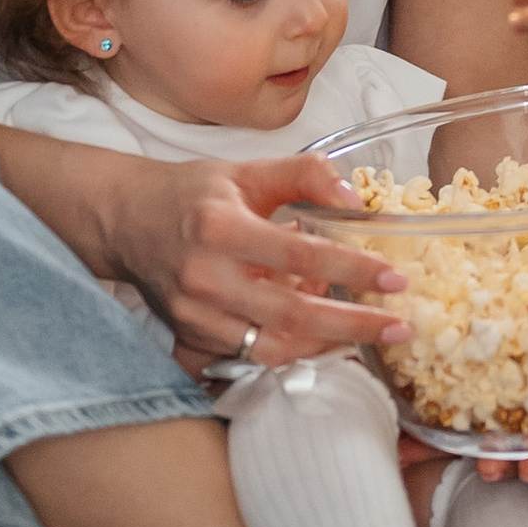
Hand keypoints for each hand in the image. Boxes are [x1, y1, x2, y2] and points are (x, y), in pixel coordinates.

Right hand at [95, 146, 415, 371]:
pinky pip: (251, 356)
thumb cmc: (192, 194)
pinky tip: (316, 331)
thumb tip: (354, 201)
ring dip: (323, 342)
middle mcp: (206, 279)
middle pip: (292, 315)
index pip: (300, 254)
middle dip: (353, 325)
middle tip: (400, 325)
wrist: (126, 221)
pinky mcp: (190, 339)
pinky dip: (289, 347)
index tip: (394, 277)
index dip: (352, 267)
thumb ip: (306, 175)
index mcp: (222, 230)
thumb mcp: (249, 170)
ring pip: (272, 347)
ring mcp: (195, 317)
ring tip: (363, 328)